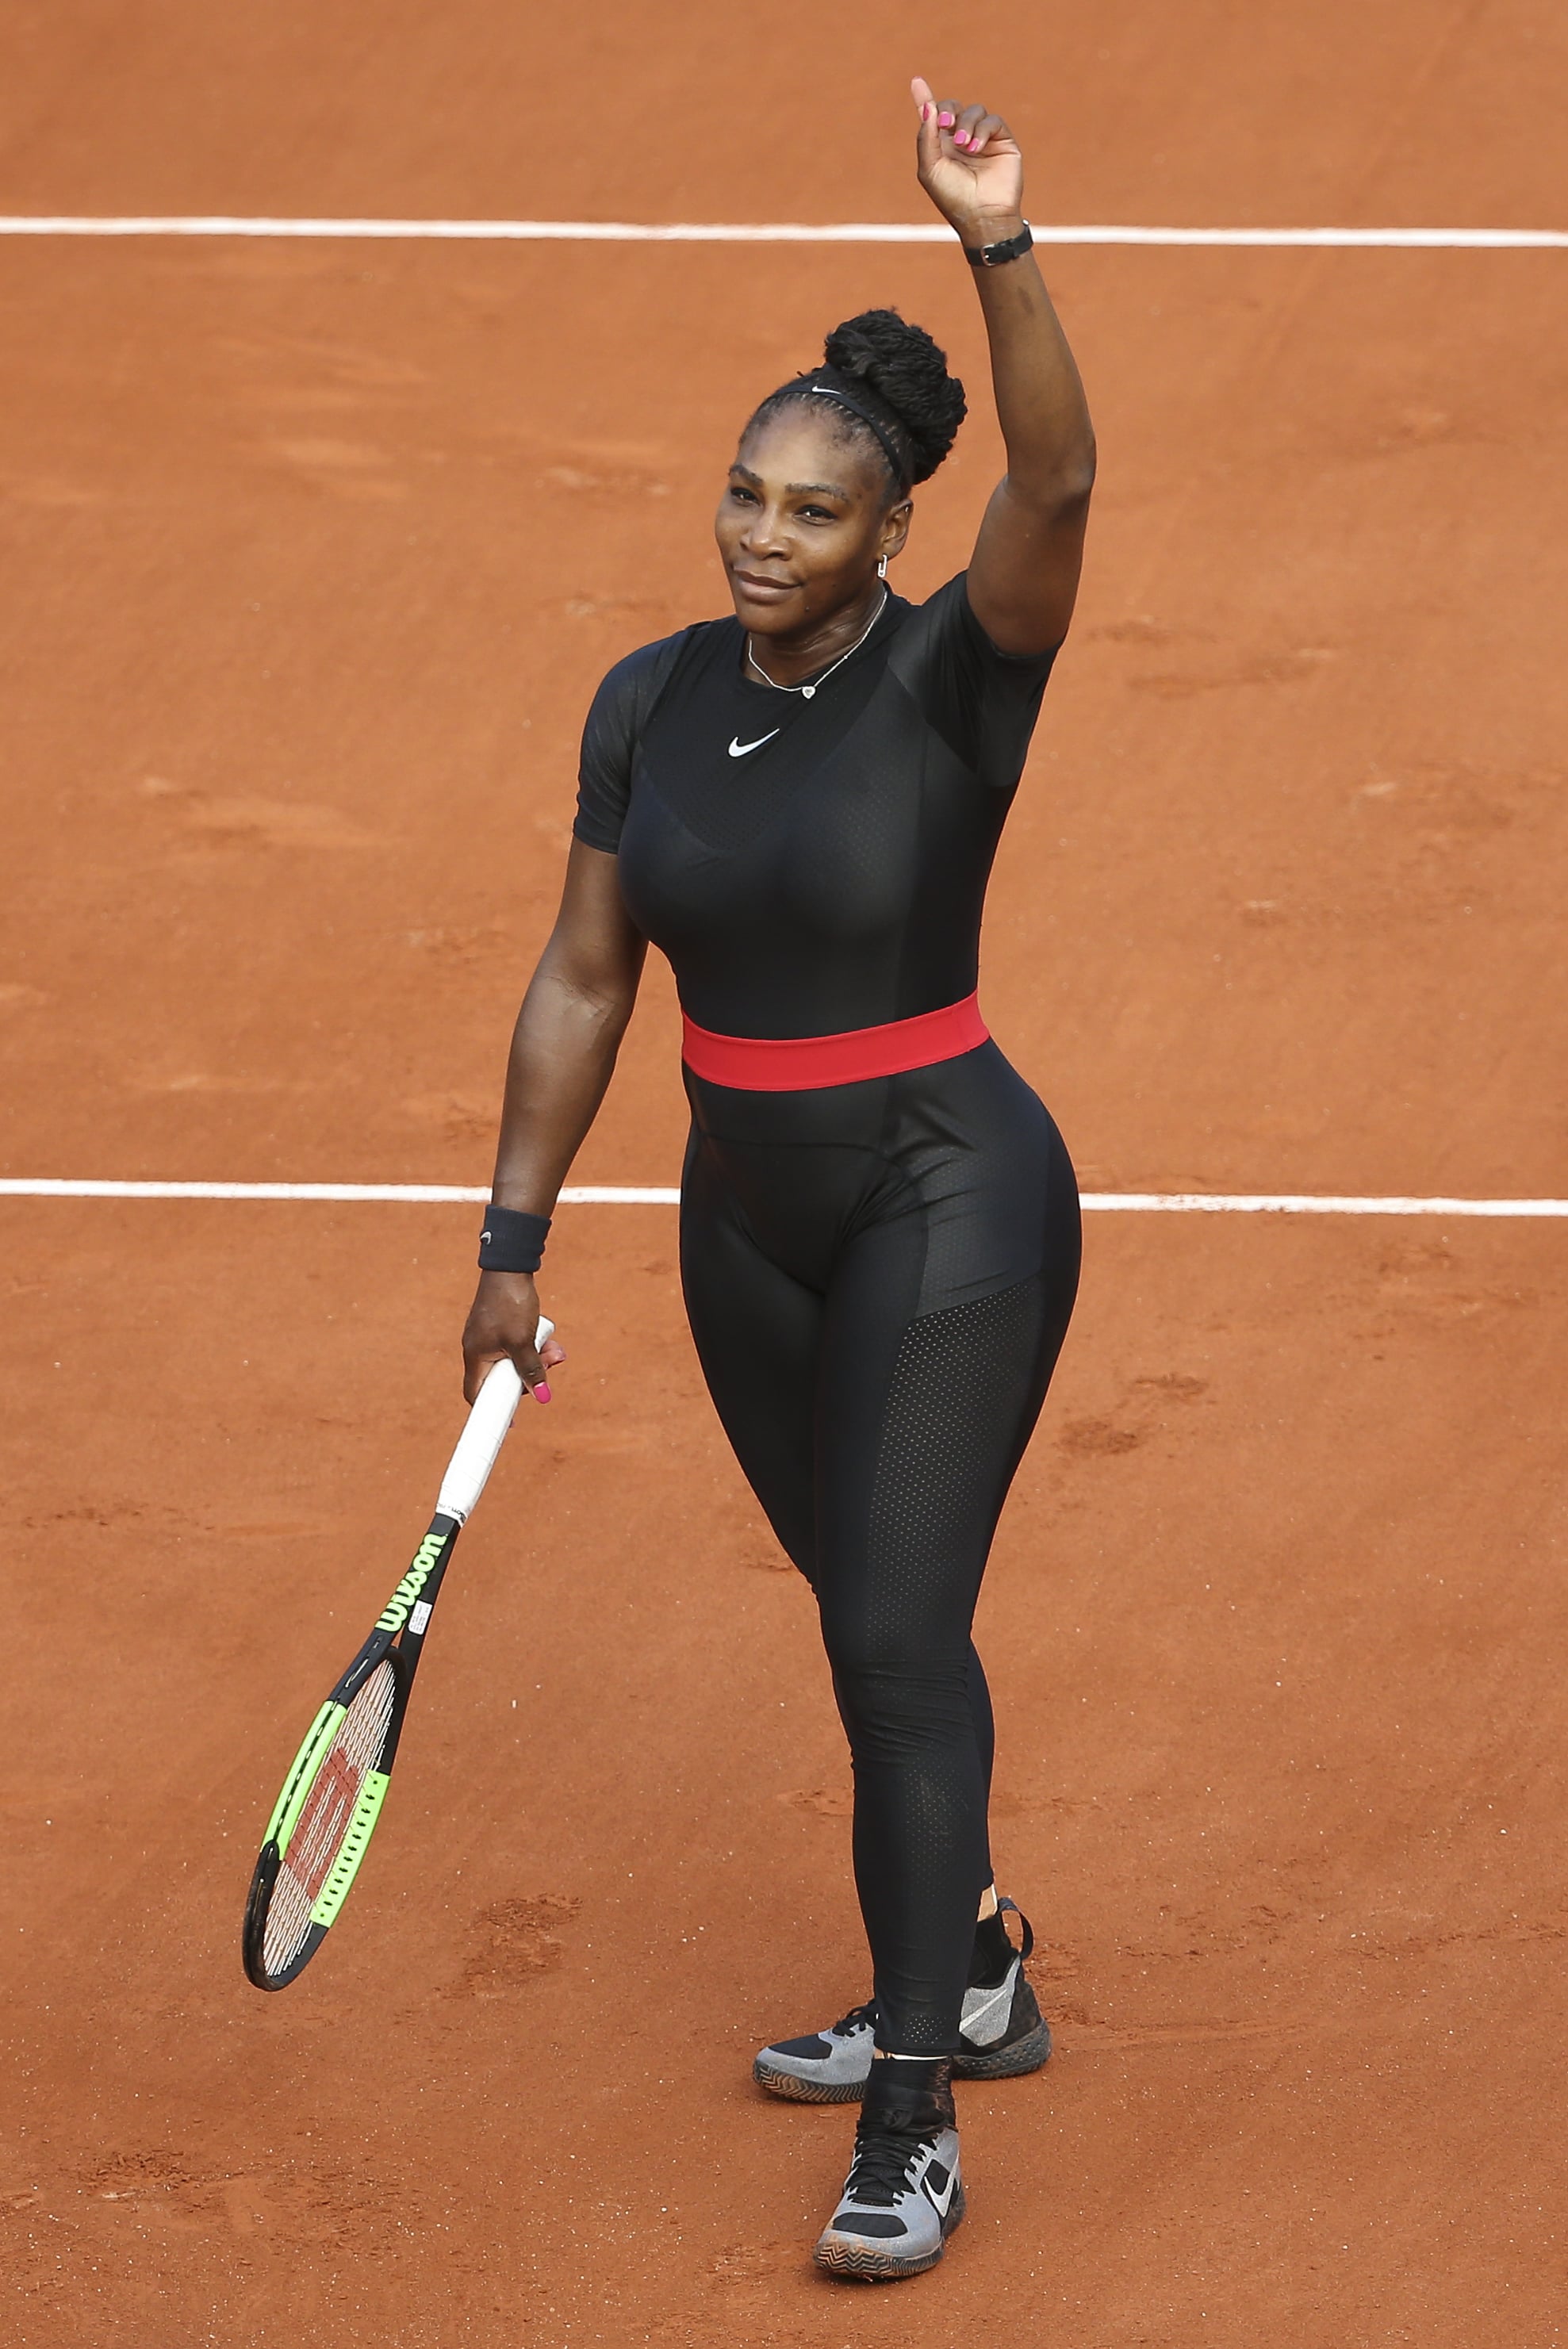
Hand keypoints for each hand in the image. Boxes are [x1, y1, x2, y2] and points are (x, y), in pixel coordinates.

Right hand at [462, 1270, 566, 1405]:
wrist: (510, 1266)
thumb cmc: (510, 1302)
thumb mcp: (524, 1340)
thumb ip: (532, 1369)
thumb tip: (542, 1396)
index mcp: (476, 1356)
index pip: (477, 1395)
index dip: (492, 1411)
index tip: (511, 1422)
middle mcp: (478, 1349)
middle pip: (502, 1378)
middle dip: (528, 1376)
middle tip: (549, 1367)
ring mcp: (488, 1337)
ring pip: (514, 1360)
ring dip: (537, 1358)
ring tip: (555, 1350)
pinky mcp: (499, 1326)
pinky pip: (516, 1345)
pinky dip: (532, 1344)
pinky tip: (548, 1337)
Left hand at [910, 76, 1023, 240]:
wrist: (983, 216)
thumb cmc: (953, 197)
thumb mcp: (930, 168)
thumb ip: (926, 137)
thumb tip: (928, 106)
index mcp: (941, 147)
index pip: (932, 117)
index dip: (925, 99)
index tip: (917, 82)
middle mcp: (961, 140)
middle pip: (952, 107)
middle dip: (947, 111)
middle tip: (945, 125)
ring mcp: (982, 139)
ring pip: (974, 110)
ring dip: (967, 124)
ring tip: (965, 146)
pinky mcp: (1002, 141)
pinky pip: (993, 120)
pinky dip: (983, 130)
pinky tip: (977, 148)